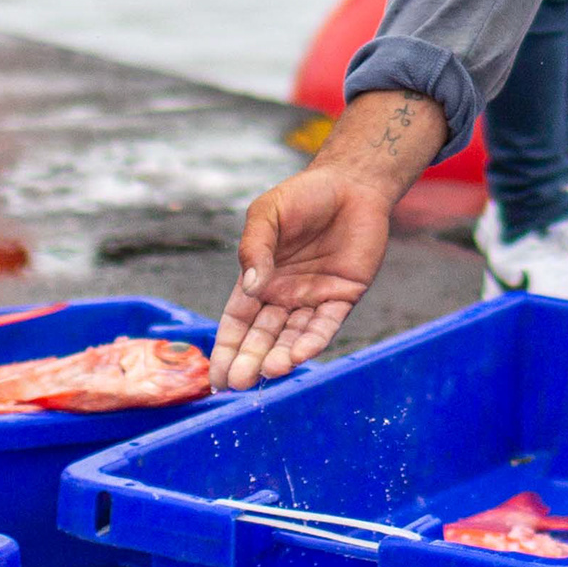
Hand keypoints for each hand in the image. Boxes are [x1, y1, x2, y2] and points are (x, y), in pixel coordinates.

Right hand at [215, 91, 439, 389]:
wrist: (351, 183)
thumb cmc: (304, 196)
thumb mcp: (268, 214)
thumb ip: (255, 248)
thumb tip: (251, 288)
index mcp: (259, 279)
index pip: (237, 322)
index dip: (227, 349)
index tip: (216, 376)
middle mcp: (284, 295)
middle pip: (262, 336)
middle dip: (250, 360)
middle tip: (239, 382)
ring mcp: (313, 298)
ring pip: (293, 336)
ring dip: (280, 355)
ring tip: (270, 371)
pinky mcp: (342, 296)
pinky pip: (326, 325)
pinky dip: (313, 340)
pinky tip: (300, 355)